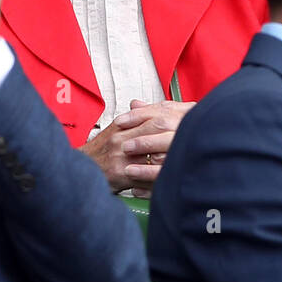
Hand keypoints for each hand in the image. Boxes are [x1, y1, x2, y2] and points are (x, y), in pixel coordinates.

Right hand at [80, 98, 194, 195]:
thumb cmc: (100, 152)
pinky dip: (161, 175)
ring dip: (175, 152)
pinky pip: (146, 175)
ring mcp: (121, 156)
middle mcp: (122, 139)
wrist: (80, 169)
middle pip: (157, 127)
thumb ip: (136, 118)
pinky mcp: (120, 174)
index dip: (176, 112)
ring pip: (154, 151)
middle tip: (200, 129)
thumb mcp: (115, 130)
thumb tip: (156, 106)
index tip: (194, 111)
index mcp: (123, 126)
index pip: (153, 114)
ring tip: (193, 150)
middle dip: (180, 128)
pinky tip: (176, 174)